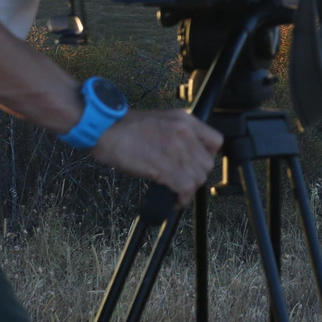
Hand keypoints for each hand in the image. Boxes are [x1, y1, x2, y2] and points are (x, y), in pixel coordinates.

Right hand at [90, 109, 223, 207]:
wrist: (106, 128)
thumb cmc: (128, 127)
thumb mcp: (162, 120)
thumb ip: (179, 133)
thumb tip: (189, 155)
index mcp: (185, 120)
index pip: (216, 141)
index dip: (208, 157)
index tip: (197, 165)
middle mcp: (184, 133)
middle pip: (207, 165)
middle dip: (196, 177)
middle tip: (183, 183)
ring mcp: (174, 149)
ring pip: (197, 179)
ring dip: (188, 191)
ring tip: (177, 193)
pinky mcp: (163, 166)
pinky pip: (184, 188)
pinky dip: (181, 199)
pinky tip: (173, 201)